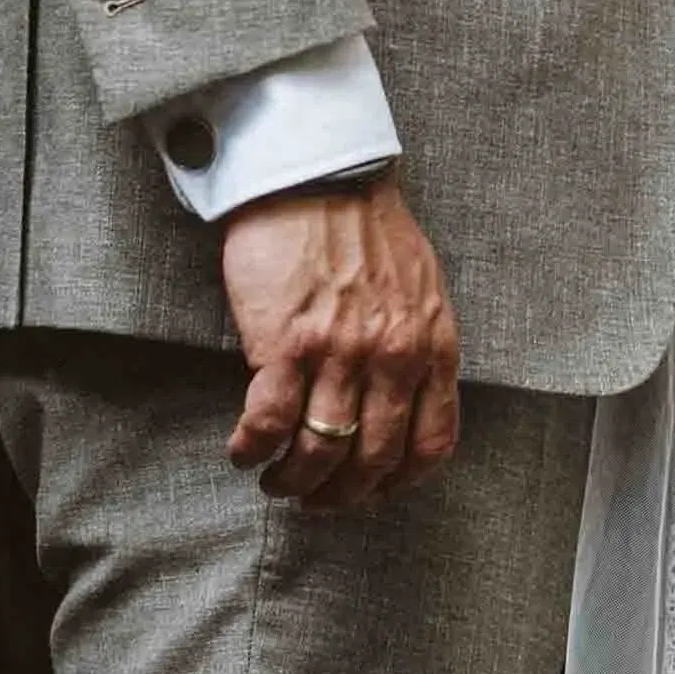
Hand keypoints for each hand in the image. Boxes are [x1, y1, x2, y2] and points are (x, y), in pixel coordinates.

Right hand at [223, 177, 463, 503]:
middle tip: (316, 498)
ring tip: (275, 480)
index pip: (431, 445)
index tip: (374, 491)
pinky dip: (253, 449)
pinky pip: (269, 423)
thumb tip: (401, 398)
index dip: (399, 482)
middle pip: (373, 461)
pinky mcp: (285, 345)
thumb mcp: (421, 290)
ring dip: (293, 481)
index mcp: (432, 347)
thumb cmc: (365, 225)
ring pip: (320, 452)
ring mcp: (339, 355)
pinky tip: (243, 452)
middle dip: (342, 494)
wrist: (314, 175)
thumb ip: (417, 346)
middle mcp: (392, 359)